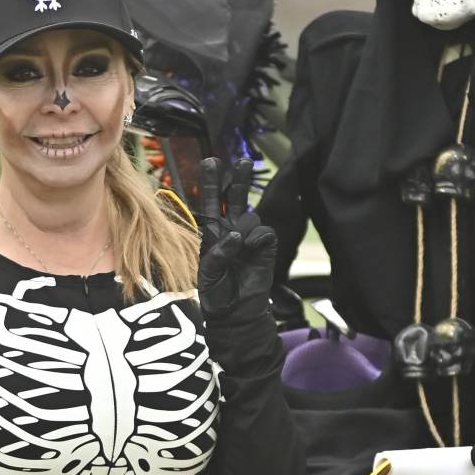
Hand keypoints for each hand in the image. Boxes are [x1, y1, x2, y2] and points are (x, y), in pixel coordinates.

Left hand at [198, 155, 276, 326]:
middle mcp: (231, 231)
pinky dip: (257, 239)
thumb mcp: (208, 272)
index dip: (211, 183)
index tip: (211, 161)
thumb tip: (239, 235)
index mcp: (212, 234)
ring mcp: (249, 239)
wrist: (235, 313)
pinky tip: (251, 249)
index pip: (211, 203)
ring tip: (239, 248)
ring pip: (250, 217)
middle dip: (238, 179)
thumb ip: (219, 252)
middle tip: (244, 161)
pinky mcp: (266, 249)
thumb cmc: (216, 294)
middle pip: (234, 198)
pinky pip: (264, 233)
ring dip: (243, 227)